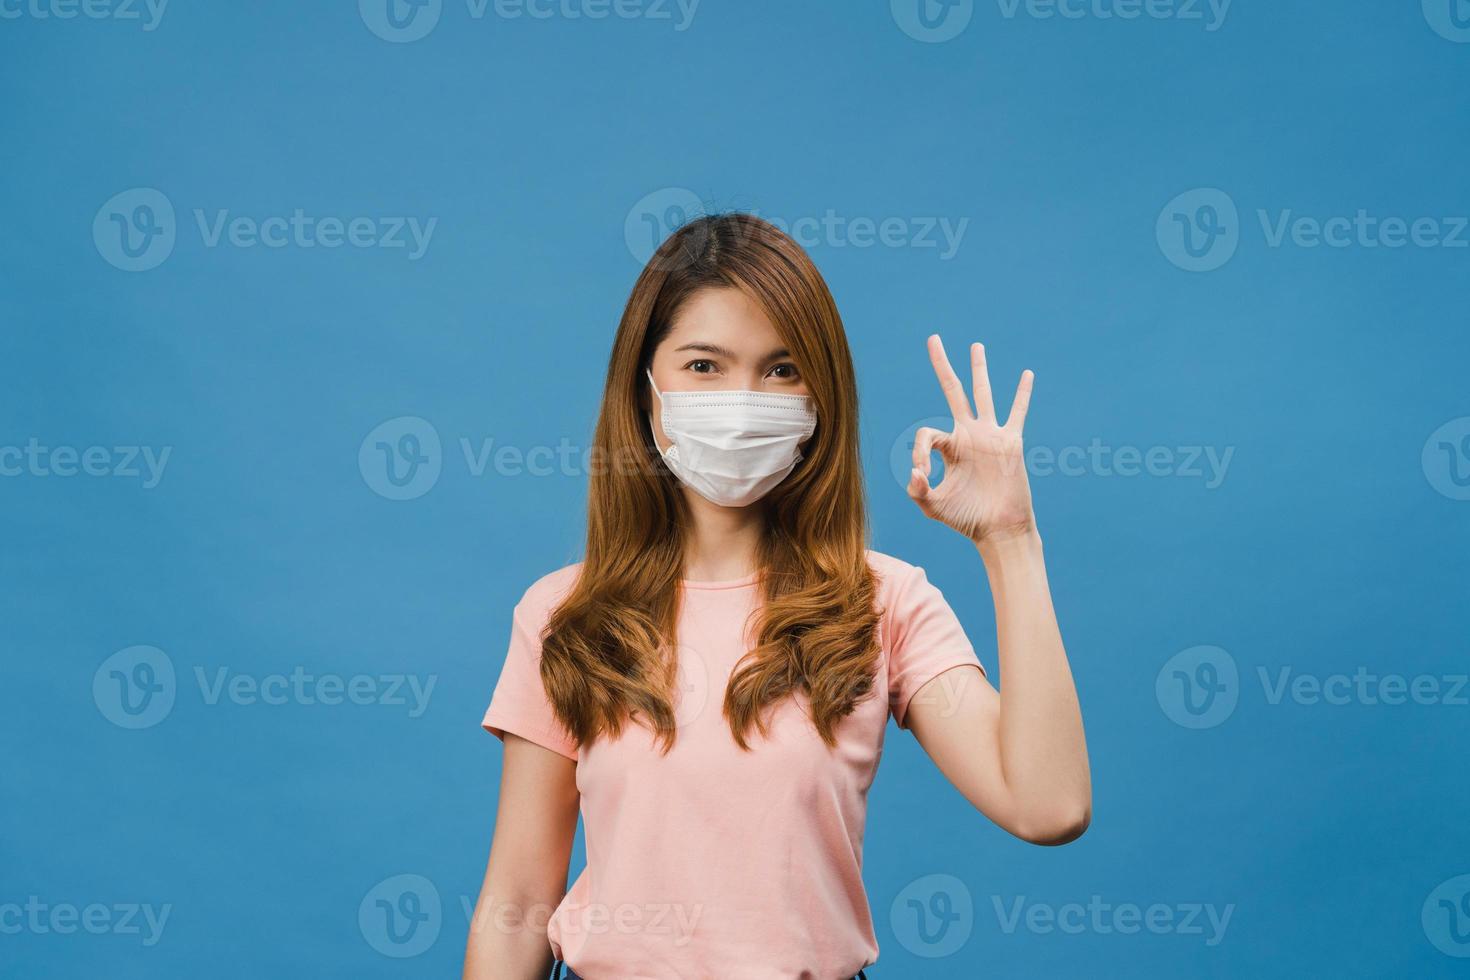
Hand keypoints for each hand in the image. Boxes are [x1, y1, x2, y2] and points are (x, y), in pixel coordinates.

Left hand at [906, 334, 1036, 544]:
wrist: (998, 529)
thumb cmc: (965, 519)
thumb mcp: (933, 506)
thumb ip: (917, 491)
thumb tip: (915, 472)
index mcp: (948, 448)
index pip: (927, 434)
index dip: (919, 452)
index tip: (921, 474)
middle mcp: (968, 435)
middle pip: (952, 391)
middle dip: (942, 365)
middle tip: (933, 338)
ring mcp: (989, 436)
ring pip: (983, 394)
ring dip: (979, 369)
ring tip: (975, 346)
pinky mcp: (1010, 442)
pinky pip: (1017, 413)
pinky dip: (1022, 394)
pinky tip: (1026, 374)